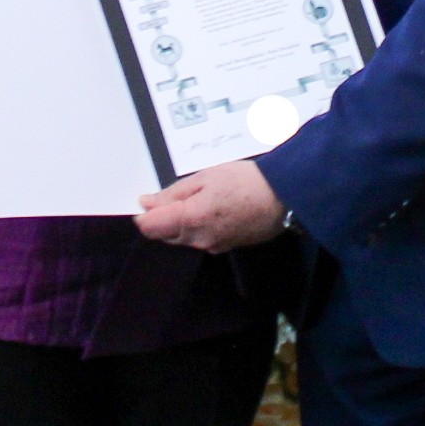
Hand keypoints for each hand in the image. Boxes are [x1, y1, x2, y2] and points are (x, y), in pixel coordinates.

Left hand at [136, 159, 287, 253]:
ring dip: (181, 222)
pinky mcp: (225, 248)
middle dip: (163, 217)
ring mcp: (213, 246)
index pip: (150, 227)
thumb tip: (147, 203)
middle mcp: (199, 239)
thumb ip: (172, 193)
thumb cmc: (246, 182)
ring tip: (200, 198)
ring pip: (182, 238)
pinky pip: (201, 240)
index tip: (146, 201)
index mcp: (190, 220)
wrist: (281, 196)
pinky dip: (199, 227)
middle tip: (177, 194)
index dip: (143, 214)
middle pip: (165, 235)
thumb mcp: (203, 177)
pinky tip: (213, 209)